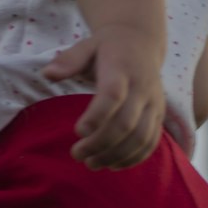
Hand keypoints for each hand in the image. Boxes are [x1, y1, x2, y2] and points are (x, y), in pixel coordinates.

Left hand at [41, 24, 165, 169]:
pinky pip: (151, 142)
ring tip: (91, 163)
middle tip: (77, 154)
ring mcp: (154, 102)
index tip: (78, 131)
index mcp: (122, 68)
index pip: (113, 95)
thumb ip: (68, 60)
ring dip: (116, 155)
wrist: (141, 42)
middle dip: (101, 143)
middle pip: (126, 123)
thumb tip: (47, 74)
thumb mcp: (87, 46)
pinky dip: (134, 158)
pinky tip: (112, 165)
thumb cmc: (107, 48)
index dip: (97, 116)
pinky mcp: (160, 115)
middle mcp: (142, 87)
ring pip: (140, 137)